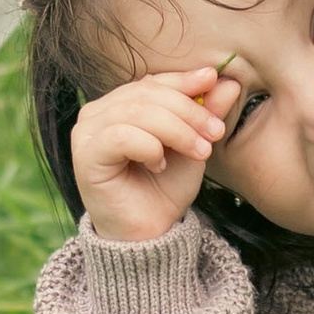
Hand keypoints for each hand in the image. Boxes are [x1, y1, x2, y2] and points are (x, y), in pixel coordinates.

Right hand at [70, 66, 242, 243]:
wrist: (148, 234)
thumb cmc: (163, 189)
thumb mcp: (192, 145)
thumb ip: (205, 114)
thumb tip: (228, 81)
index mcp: (118, 105)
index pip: (151, 82)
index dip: (182, 80)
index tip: (213, 79)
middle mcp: (97, 113)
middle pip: (147, 94)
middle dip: (188, 110)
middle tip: (215, 132)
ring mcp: (87, 132)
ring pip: (138, 112)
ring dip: (177, 130)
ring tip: (199, 151)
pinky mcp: (85, 154)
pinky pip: (122, 135)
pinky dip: (149, 147)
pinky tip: (158, 165)